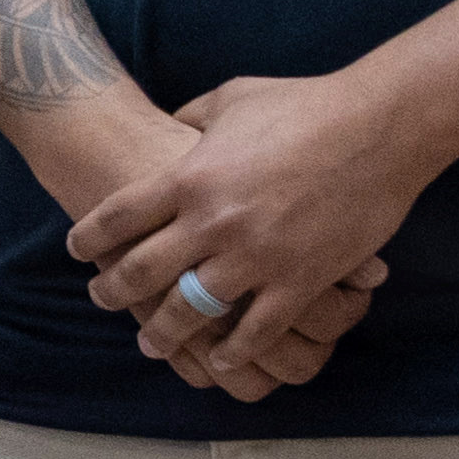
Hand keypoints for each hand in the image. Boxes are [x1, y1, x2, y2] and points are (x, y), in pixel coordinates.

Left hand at [69, 71, 434, 400]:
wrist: (381, 125)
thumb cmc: (306, 104)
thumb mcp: (232, 99)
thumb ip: (192, 119)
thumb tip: (169, 125)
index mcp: (188, 177)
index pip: (117, 217)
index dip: (90, 239)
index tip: (78, 251)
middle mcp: (212, 223)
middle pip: (140, 272)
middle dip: (113, 292)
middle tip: (102, 299)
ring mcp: (255, 256)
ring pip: (190, 311)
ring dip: (164, 332)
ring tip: (151, 342)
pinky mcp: (300, 280)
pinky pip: (256, 330)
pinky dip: (234, 350)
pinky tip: (221, 359)